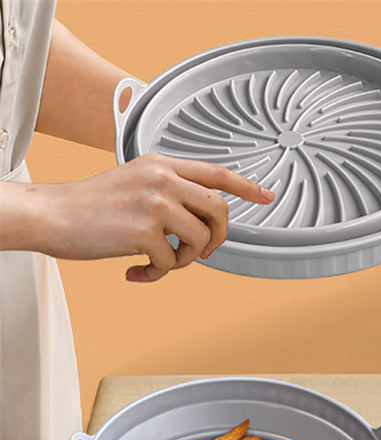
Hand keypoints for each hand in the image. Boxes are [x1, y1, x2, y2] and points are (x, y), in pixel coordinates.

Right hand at [15, 153, 273, 281]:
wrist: (53, 215)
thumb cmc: (92, 205)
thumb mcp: (135, 183)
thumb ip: (169, 191)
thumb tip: (202, 220)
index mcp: (162, 164)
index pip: (216, 172)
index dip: (246, 186)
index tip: (267, 196)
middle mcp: (162, 178)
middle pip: (219, 210)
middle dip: (218, 238)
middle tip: (202, 252)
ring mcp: (155, 203)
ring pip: (200, 240)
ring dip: (185, 260)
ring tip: (160, 261)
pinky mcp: (144, 230)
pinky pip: (171, 262)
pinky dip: (156, 273)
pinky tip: (135, 271)